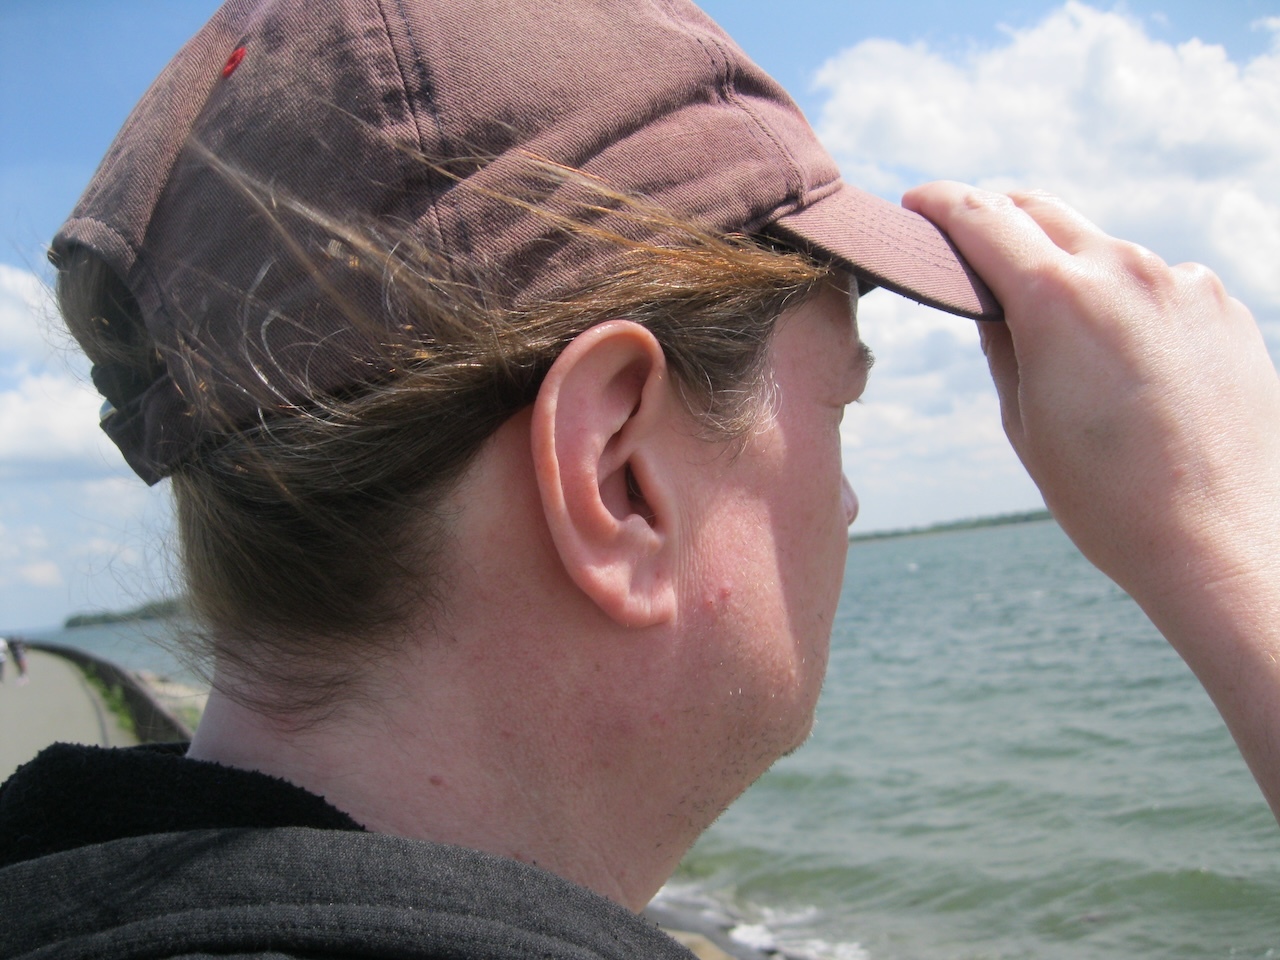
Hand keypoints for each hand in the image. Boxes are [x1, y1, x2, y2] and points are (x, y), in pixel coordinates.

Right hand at [903, 182, 1279, 604]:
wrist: (1219, 540)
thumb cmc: (1107, 498)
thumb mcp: (1023, 421)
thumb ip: (1002, 343)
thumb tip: (994, 301)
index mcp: (1059, 298)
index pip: (983, 217)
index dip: (940, 203)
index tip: (918, 202)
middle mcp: (1126, 270)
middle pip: (1043, 211)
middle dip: (999, 218)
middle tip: (972, 247)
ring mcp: (1183, 283)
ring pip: (1103, 250)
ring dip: (1070, 270)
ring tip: (1066, 337)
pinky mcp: (1223, 305)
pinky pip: (1157, 283)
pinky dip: (1127, 302)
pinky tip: (1129, 363)